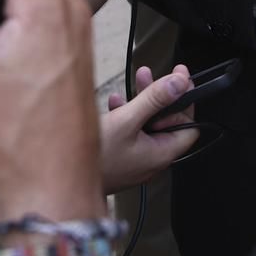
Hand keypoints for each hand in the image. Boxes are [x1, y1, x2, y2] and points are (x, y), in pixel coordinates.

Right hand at [99, 65, 198, 192]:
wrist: (66, 180)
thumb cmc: (96, 158)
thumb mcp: (126, 121)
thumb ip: (155, 99)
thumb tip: (180, 83)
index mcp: (161, 153)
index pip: (189, 125)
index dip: (186, 101)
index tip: (180, 79)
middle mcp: (152, 159)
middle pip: (167, 122)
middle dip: (161, 95)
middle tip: (152, 75)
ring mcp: (136, 160)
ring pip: (148, 125)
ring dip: (143, 102)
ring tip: (135, 80)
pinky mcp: (121, 158)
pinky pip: (132, 133)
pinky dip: (127, 115)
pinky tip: (114, 103)